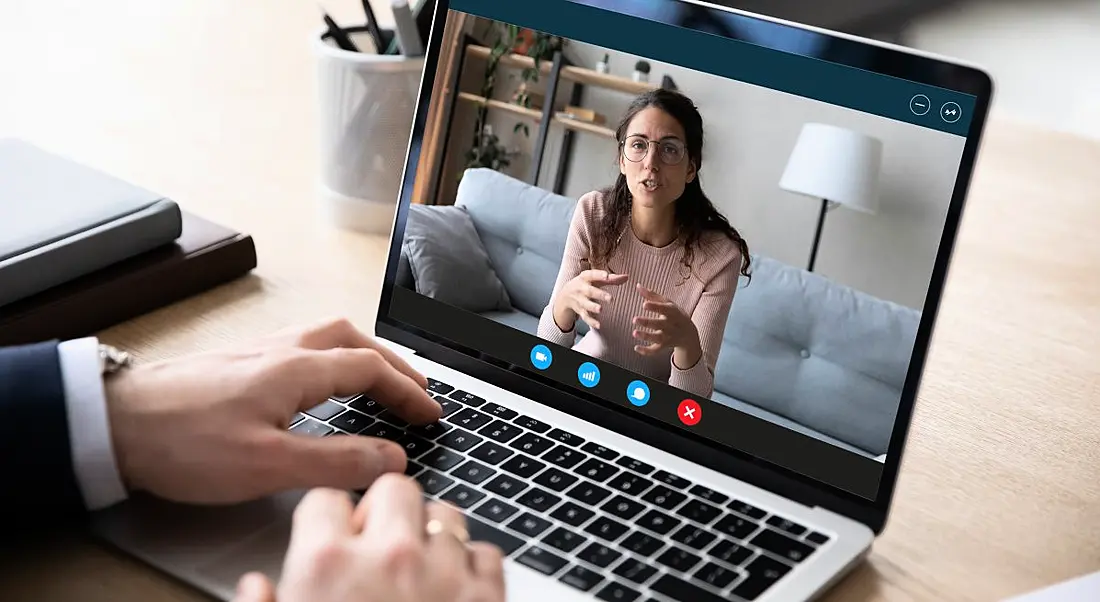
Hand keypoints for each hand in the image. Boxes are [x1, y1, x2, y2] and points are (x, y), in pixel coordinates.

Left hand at [104, 317, 440, 504]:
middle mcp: (281, 350)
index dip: (408, 391)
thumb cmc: (182, 442)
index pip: (372, 369)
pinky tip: (320, 382)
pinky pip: (302, 346)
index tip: (430, 413)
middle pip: (354, 340)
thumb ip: (336, 461)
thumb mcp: (268, 464)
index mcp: (297, 369)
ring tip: (379, 380)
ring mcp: (257, 352)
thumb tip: (391, 459)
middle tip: (415, 389)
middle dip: (393, 363)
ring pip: (327, 337)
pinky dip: (332, 358)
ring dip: (363, 354)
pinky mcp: (236, 364)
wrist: (112, 423)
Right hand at [231, 476, 505, 601]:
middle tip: (377, 546)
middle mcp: (388, 555)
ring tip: (418, 571)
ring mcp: (444, 572)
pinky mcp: (488, 595)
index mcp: (326, 565)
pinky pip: (486, 552)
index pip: (325, 498)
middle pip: (394, 487)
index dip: (326, 519)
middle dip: (384, 510)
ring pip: (446, 513)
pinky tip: (453, 593)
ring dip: (432, 535)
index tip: (331, 536)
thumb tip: (255, 588)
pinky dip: (472, 566)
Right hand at [552, 269, 628, 330]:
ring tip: (600, 309)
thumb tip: (627, 277)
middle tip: (610, 298)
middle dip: (599, 294)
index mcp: (585, 278)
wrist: (565, 295)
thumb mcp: (595, 279)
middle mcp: (581, 289)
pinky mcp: (580, 311)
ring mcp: (579, 300)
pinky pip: (585, 317)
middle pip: (590, 291)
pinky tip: (599, 325)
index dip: (599, 275)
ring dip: (593, 307)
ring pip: (586, 305)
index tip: (606, 276)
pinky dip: (591, 322)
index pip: (592, 275)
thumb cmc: (586, 284)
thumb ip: (611, 279)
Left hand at [632, 284, 701, 368]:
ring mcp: (668, 337)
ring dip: (646, 336)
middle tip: (634, 319)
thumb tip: (638, 285)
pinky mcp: (664, 346)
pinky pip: (656, 351)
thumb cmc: (675, 315)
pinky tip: (636, 348)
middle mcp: (671, 326)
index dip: (655, 307)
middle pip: (660, 325)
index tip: (644, 304)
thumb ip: (652, 295)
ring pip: (658, 339)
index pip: (664, 309)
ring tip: (634, 333)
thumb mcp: (667, 303)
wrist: (689, 334)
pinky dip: (646, 351)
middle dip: (648, 323)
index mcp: (673, 313)